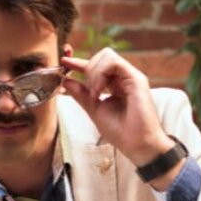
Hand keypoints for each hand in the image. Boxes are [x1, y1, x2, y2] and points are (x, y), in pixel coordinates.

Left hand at [61, 48, 174, 166]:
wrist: (136, 144)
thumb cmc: (120, 132)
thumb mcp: (94, 110)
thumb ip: (81, 95)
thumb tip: (66, 81)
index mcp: (115, 85)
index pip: (97, 67)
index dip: (79, 62)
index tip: (64, 61)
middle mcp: (124, 78)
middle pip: (102, 56)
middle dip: (87, 67)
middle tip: (88, 92)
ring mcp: (131, 77)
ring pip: (107, 56)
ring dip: (94, 73)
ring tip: (94, 94)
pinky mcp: (136, 79)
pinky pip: (114, 63)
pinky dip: (101, 74)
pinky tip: (99, 91)